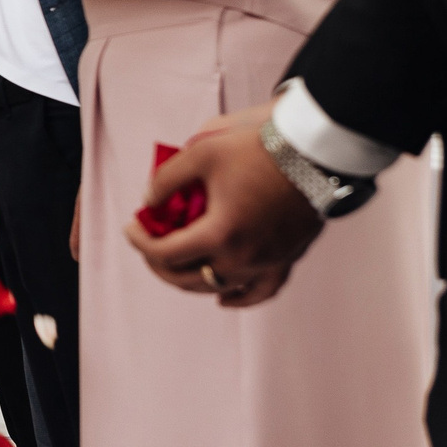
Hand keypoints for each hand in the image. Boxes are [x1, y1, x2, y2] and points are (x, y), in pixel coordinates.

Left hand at [124, 101, 323, 308]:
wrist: (315, 152)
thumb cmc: (258, 149)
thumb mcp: (201, 153)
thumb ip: (166, 180)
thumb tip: (149, 202)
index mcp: (219, 235)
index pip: (165, 253)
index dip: (140, 241)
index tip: (131, 226)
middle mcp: (243, 259)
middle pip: (187, 278)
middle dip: (158, 263)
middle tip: (148, 243)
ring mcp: (267, 263)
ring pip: (218, 288)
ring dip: (190, 280)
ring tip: (175, 266)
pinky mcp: (287, 260)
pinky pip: (260, 291)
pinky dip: (238, 298)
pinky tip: (223, 298)